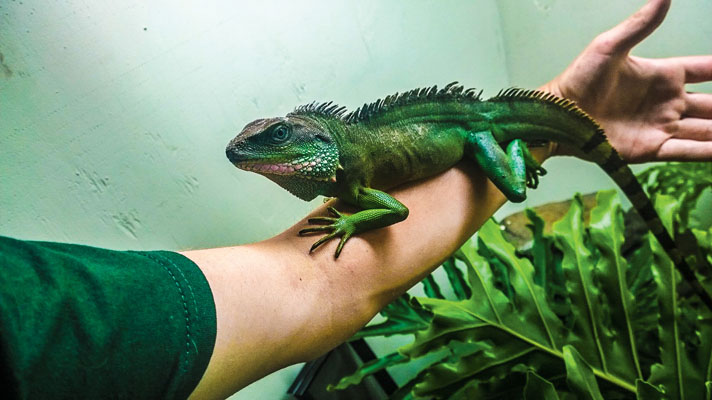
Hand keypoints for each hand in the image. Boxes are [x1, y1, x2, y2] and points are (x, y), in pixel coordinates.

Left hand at [540, 0, 711, 162]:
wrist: (557, 116)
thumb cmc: (579, 80)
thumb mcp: (609, 47)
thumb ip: (640, 24)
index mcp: (662, 75)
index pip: (705, 69)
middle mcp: (667, 103)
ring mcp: (661, 127)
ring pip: (705, 129)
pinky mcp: (651, 149)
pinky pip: (687, 151)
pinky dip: (708, 152)